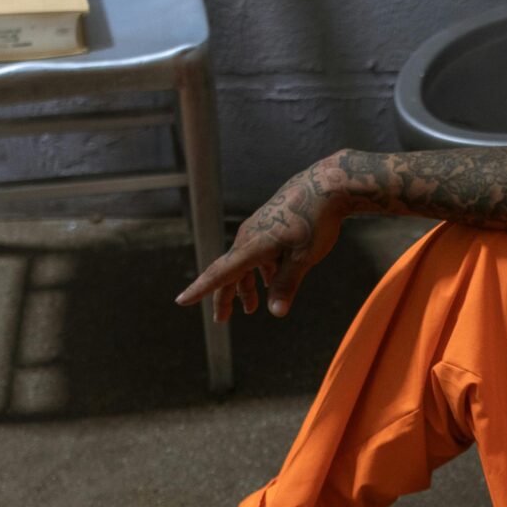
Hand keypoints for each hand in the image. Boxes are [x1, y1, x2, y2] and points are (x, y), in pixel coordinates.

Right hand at [180, 155, 351, 322]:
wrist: (324, 187)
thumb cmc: (314, 221)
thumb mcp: (303, 259)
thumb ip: (286, 285)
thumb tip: (275, 313)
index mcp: (252, 247)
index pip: (220, 274)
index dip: (201, 290)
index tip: (182, 300)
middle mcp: (248, 238)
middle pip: (230, 272)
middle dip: (225, 296)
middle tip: (222, 319)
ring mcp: (257, 230)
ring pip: (244, 263)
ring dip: (245, 286)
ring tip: (250, 307)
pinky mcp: (268, 225)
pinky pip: (257, 254)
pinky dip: (259, 271)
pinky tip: (269, 282)